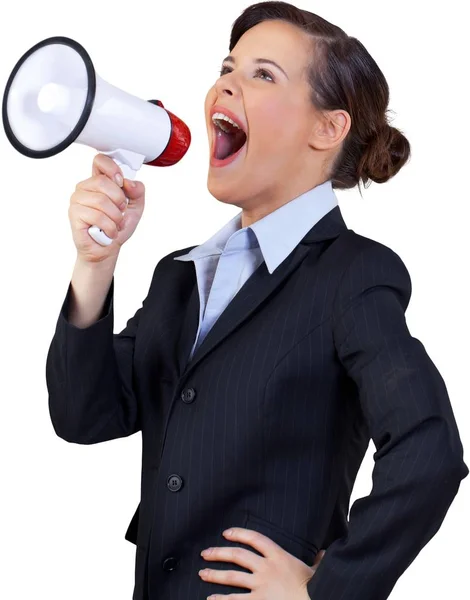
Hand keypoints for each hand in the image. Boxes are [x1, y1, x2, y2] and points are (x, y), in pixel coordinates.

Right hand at [69, 153, 144, 262]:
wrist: (107, 249)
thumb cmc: (117, 227)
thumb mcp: (136, 207)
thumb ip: (137, 191)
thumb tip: (129, 183)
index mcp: (99, 181)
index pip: (100, 161)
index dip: (112, 169)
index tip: (121, 182)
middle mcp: (85, 188)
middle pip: (103, 182)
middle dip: (119, 201)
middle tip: (120, 212)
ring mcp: (77, 200)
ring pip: (101, 200)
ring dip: (115, 217)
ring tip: (115, 224)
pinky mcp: (75, 214)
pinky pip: (96, 216)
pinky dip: (109, 227)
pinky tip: (109, 232)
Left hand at [199, 526, 325, 598]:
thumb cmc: (318, 588)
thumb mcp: (318, 571)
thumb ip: (318, 561)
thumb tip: (324, 553)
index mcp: (280, 556)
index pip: (255, 539)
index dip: (239, 533)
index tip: (226, 533)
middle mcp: (267, 568)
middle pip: (237, 555)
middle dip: (219, 553)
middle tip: (206, 553)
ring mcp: (261, 586)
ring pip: (232, 577)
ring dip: (215, 574)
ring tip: (202, 573)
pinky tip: (210, 599)